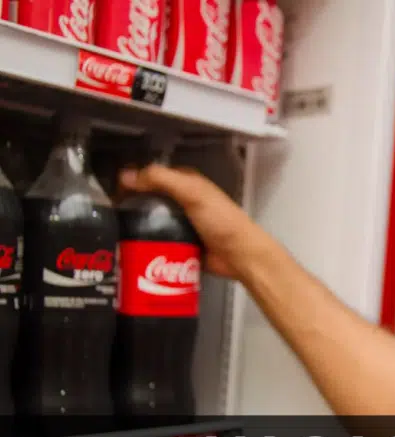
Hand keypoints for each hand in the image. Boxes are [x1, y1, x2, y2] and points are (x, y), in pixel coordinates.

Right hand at [118, 164, 265, 279]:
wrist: (240, 256)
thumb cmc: (221, 220)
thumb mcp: (192, 193)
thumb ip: (161, 180)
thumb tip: (126, 175)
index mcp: (187, 184)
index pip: (154, 177)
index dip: (134, 182)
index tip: (112, 193)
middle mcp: (183, 202)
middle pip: (150, 202)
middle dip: (131, 209)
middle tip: (109, 218)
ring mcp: (182, 226)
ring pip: (152, 224)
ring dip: (136, 230)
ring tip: (113, 236)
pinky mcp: (182, 247)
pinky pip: (159, 244)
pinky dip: (146, 247)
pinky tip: (129, 252)